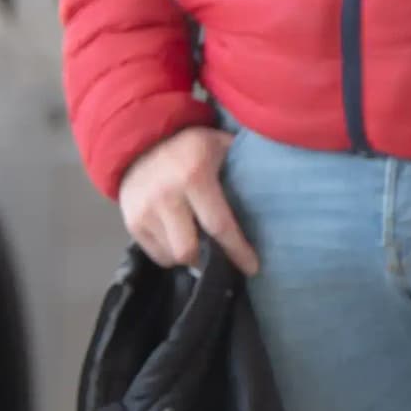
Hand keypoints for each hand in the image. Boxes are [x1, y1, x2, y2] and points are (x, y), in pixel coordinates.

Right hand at [116, 124, 257, 274]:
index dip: (237, 250)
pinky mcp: (131, 223)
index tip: (252, 267)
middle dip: (206, 259)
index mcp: (194, 175)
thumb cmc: (190, 147)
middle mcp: (166, 195)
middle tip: (219, 256)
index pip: (219, 224)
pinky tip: (178, 237)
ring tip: (198, 243)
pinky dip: (170, 253)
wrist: (140, 143)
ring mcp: (144, 211)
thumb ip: (244, 163)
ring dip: (188, 255)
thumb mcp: (220, 144)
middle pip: (188, 250)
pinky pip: (156, 254)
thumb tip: (279, 185)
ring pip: (172, 256)